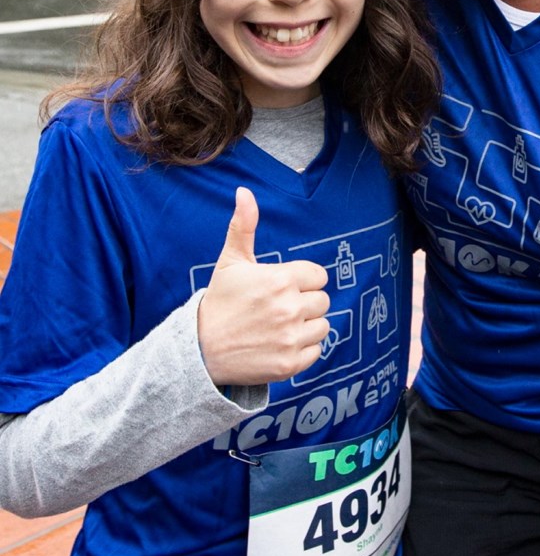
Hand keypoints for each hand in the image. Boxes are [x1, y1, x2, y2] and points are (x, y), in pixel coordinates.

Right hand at [197, 187, 329, 386]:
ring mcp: (290, 338)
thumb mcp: (231, 261)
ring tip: (279, 326)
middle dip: (304, 303)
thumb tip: (244, 191)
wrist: (200, 349)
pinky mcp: (290, 364)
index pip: (318, 276)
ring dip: (306, 326)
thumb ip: (244, 226)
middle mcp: (289, 308)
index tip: (283, 287)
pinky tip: (280, 344)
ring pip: (323, 326)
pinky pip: (316, 351)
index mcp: (280, 279)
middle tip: (278, 308)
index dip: (302, 281)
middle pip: (323, 301)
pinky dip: (303, 349)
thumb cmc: (220, 302)